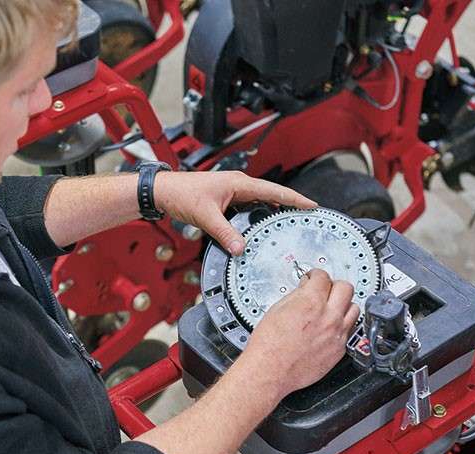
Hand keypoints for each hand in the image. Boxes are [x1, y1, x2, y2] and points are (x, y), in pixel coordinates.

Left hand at [153, 170, 315, 255]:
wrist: (164, 191)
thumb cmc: (181, 194)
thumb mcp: (206, 216)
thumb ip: (224, 233)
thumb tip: (240, 248)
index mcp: (238, 183)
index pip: (273, 191)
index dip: (294, 198)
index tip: (311, 204)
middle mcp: (238, 184)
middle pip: (271, 194)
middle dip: (289, 203)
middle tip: (306, 214)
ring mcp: (233, 190)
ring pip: (260, 200)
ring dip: (274, 208)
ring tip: (290, 219)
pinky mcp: (226, 198)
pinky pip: (249, 205)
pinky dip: (259, 212)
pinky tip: (262, 222)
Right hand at [242, 269, 359, 398]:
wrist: (270, 371)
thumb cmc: (269, 345)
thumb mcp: (277, 309)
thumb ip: (297, 296)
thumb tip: (305, 289)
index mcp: (311, 302)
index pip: (323, 276)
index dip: (316, 275)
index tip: (313, 278)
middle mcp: (328, 316)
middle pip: (346, 288)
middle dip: (334, 285)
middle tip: (325, 290)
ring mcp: (337, 333)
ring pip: (354, 308)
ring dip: (343, 305)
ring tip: (331, 308)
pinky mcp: (340, 349)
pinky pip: (349, 330)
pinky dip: (341, 325)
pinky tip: (329, 327)